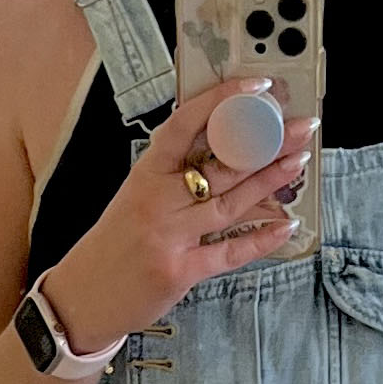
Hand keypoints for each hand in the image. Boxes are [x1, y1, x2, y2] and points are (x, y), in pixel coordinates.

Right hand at [42, 78, 316, 352]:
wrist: (82, 296)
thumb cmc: (113, 245)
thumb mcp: (135, 198)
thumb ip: (174, 176)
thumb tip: (227, 153)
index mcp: (145, 174)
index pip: (185, 124)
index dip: (222, 101)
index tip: (256, 87)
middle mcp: (156, 200)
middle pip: (220, 164)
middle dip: (267, 143)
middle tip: (301, 128)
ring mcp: (168, 236)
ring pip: (230, 203)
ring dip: (269, 182)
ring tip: (298, 162)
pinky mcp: (179, 271)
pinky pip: (229, 252)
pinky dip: (260, 239)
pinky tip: (286, 225)